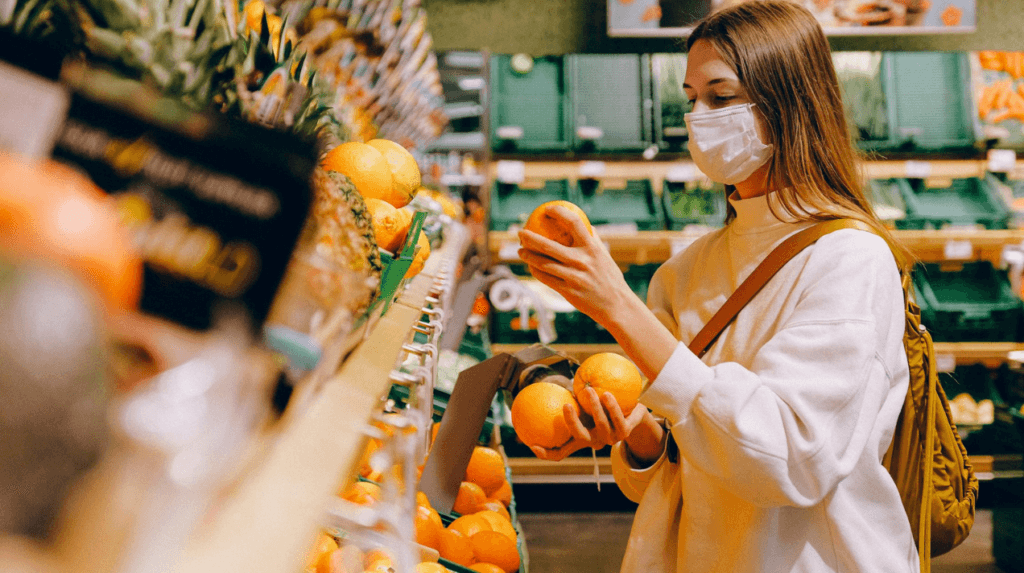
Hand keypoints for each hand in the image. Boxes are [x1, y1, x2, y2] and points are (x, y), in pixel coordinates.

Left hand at [517, 206, 635, 326]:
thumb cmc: (609, 278)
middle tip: (521, 233)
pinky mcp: (567, 291)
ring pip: (542, 263)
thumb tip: (584, 224)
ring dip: (527, 256)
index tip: (548, 209)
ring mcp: (573, 276)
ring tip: (520, 250)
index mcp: (592, 248)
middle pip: (548, 245)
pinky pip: (545, 278)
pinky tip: (531, 267)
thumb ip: (593, 240)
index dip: (559, 212)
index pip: (574, 222)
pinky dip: (536, 271)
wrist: (616, 305)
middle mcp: (582, 261)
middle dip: (530, 237)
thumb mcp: (604, 256)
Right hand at [529, 386, 648, 461]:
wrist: (635, 412)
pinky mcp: (626, 432)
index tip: (532, 444)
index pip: (561, 452)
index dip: (546, 453)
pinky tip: (607, 393)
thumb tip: (544, 389)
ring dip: (594, 407)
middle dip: (572, 422)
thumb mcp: (584, 407)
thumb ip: (570, 403)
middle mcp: (595, 441)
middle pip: (580, 436)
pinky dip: (612, 406)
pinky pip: (618, 419)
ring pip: (601, 425)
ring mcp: (611, 439)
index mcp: (582, 439)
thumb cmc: (604, 407)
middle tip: (566, 405)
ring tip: (588, 390)